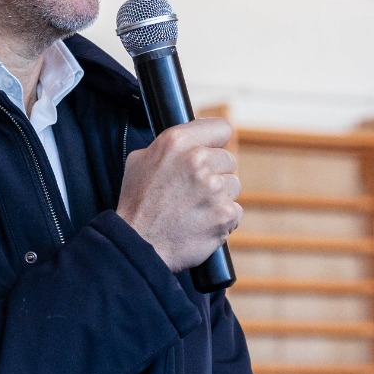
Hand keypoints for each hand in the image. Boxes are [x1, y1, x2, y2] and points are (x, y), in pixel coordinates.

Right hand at [116, 118, 241, 274]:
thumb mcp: (140, 161)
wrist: (138, 245)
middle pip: (229, 159)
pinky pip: (236, 211)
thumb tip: (189, 142)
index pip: (221, 128)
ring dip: (220, 197)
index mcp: (178, 142)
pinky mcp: (225, 213)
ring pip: (234, 186)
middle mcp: (198, 161)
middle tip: (194, 190)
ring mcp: (214, 188)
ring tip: (195, 209)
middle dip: (216, 173)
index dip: (216, 142)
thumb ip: (168, 146)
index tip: (212, 151)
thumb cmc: (137, 204)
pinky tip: (201, 223)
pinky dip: (222, 219)